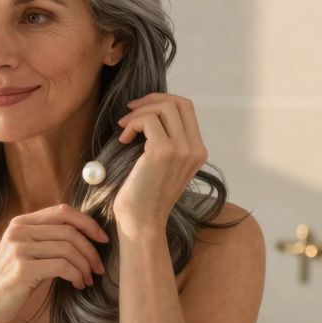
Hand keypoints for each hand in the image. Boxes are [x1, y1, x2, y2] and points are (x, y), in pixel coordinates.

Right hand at [0, 204, 108, 322]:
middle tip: (98, 268)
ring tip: (87, 279)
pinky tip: (77, 285)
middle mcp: (19, 231)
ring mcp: (19, 249)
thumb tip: (83, 236)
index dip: (87, 223)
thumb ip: (46, 240)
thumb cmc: (9, 282)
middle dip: (91, 250)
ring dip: (85, 266)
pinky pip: (62, 266)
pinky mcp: (22, 269)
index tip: (102, 239)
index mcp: (21, 223)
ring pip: (68, 249)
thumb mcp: (26, 253)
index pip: (62, 211)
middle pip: (69, 231)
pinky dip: (76, 275)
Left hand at [114, 93, 207, 233]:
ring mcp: (182, 150)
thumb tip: (148, 113)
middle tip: (128, 113)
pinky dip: (132, 124)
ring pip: (165, 107)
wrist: (141, 222)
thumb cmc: (143, 195)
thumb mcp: (161, 164)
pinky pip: (149, 120)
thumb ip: (164, 140)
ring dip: (139, 113)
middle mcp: (195, 149)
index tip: (139, 109)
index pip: (186, 108)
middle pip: (179, 102)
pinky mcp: (164, 152)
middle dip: (150, 100)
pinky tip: (123, 140)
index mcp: (197, 151)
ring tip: (124, 128)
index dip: (161, 101)